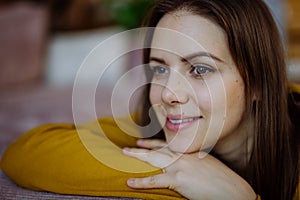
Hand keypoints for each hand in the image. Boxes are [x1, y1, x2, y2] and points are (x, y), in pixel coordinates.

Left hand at [123, 139, 256, 199]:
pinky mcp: (178, 179)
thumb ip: (193, 161)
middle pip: (157, 149)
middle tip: (128, 147)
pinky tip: (130, 182)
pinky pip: (155, 180)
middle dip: (141, 148)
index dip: (153, 143)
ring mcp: (179, 166)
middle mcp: (183, 155)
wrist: (231, 189)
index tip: (142, 142)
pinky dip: (141, 182)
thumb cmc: (221, 179)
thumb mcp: (206, 164)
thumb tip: (185, 165)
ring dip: (137, 156)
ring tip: (124, 154)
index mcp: (189, 152)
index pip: (167, 145)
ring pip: (153, 158)